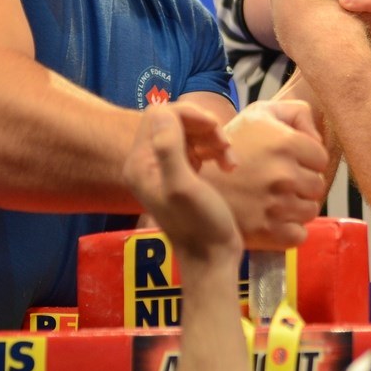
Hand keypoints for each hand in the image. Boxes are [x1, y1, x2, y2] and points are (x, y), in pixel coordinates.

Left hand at [122, 104, 240, 264]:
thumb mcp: (183, 186)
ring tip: (230, 159)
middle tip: (225, 145)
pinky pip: (198, 148)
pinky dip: (216, 150)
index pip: (158, 115)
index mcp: (140, 163)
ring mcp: (166, 169)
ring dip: (214, 139)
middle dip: (204, 127)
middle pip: (175, 121)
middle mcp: (148, 163)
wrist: (212, 259)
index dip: (188, 115)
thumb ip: (169, 148)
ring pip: (190, 133)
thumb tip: (165, 111)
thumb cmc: (199, 225)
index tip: (214, 128)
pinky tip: (229, 165)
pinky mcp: (184, 175)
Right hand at [201, 99, 329, 248]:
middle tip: (277, 183)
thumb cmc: (230, 147)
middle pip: (318, 185)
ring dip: (296, 208)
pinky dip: (288, 231)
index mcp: (285, 143)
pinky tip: (271, 219)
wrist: (192, 185)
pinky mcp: (270, 233)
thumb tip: (318, 136)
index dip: (307, 160)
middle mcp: (283, 174)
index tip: (287, 162)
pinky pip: (299, 234)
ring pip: (310, 210)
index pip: (321, 158)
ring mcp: (277, 206)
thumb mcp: (259, 114)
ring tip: (273, 200)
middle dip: (302, 184)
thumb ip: (296, 112)